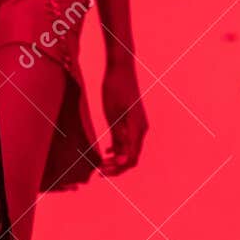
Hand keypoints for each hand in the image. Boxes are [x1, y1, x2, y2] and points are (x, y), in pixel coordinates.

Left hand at [100, 59, 147, 173]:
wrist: (120, 67)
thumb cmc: (115, 87)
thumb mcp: (113, 112)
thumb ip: (118, 134)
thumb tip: (120, 156)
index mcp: (137, 128)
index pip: (131, 158)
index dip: (118, 169)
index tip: (102, 171)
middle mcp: (140, 129)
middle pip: (131, 157)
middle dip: (116, 168)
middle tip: (99, 172)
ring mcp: (137, 125)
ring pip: (129, 150)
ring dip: (117, 160)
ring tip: (100, 165)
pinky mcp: (131, 120)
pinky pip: (127, 141)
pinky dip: (118, 150)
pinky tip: (106, 152)